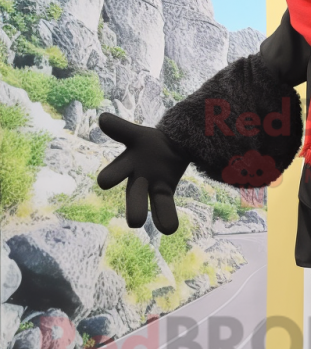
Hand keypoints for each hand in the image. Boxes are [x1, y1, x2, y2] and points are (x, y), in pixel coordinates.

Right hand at [96, 113, 189, 234]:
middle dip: (135, 206)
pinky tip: (169, 229)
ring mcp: (151, 188)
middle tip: (136, 222)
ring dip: (159, 215)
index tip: (104, 182)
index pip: (114, 172)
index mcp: (125, 165)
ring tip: (167, 229)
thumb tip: (102, 119)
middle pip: (133, 195)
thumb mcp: (135, 134)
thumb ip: (121, 129)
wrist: (170, 145)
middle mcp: (135, 180)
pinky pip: (165, 206)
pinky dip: (166, 218)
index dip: (110, 176)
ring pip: (152, 204)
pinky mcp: (165, 192)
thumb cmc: (148, 143)